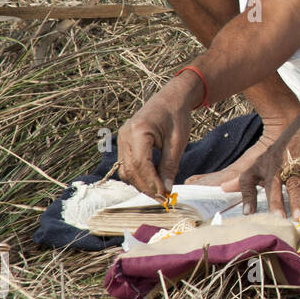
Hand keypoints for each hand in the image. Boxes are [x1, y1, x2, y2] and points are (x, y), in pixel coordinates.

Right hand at [116, 78, 195, 200]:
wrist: (171, 98)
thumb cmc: (177, 116)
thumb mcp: (178, 141)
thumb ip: (170, 165)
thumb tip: (166, 189)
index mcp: (138, 131)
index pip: (140, 164)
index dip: (151, 182)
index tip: (164, 196)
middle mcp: (125, 135)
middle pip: (130, 170)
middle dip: (146, 187)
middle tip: (163, 199)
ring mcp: (121, 139)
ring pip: (126, 170)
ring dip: (141, 184)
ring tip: (159, 193)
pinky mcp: (124, 143)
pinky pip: (127, 165)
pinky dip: (138, 176)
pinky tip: (152, 182)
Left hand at [237, 113, 299, 218]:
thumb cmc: (290, 144)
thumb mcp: (267, 158)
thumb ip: (249, 176)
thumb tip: (224, 187)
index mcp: (262, 162)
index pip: (247, 179)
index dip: (247, 196)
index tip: (248, 214)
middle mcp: (275, 161)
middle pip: (272, 184)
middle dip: (274, 202)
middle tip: (277, 219)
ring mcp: (292, 160)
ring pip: (293, 183)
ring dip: (296, 201)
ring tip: (298, 217)